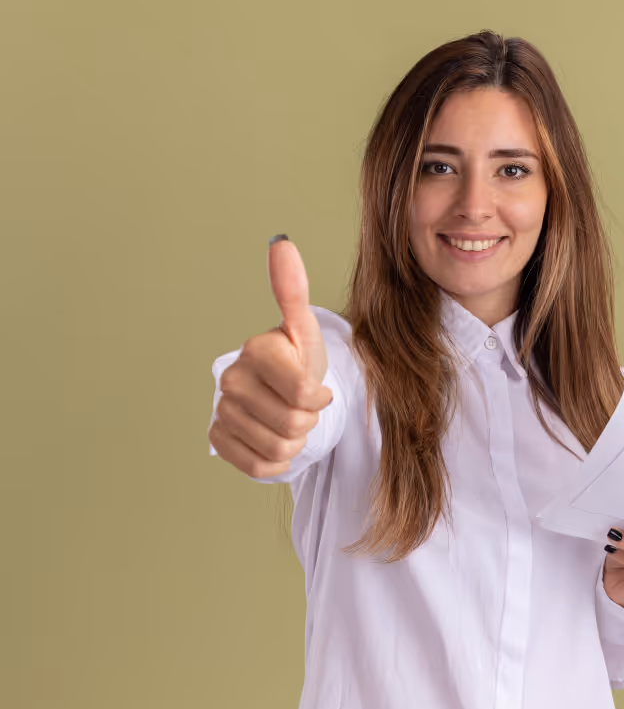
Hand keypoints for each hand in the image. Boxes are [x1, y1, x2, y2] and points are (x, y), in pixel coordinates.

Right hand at [208, 236, 332, 478]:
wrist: (282, 394)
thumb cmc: (300, 362)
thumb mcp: (307, 332)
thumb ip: (294, 291)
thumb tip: (281, 242)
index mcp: (256, 351)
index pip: (303, 394)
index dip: (319, 398)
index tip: (318, 390)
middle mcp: (231, 379)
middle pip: (293, 425)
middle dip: (309, 422)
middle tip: (303, 407)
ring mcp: (221, 410)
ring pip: (279, 448)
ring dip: (295, 441)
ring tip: (290, 419)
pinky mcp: (218, 439)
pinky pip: (259, 466)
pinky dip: (276, 461)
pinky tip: (274, 439)